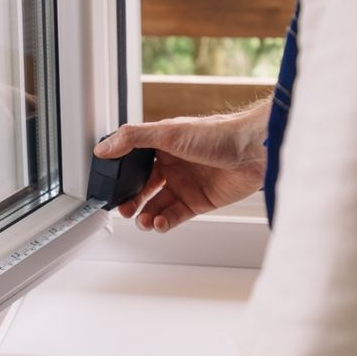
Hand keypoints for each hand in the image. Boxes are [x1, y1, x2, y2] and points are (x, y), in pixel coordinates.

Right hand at [94, 104, 268, 231]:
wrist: (253, 151)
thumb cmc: (217, 133)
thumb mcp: (167, 132)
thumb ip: (132, 139)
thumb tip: (103, 147)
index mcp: (163, 145)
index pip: (134, 164)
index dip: (123, 177)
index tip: (110, 188)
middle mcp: (173, 165)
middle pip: (143, 189)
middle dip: (132, 202)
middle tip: (124, 210)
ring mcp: (186, 185)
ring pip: (157, 205)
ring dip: (146, 215)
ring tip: (142, 221)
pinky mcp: (199, 202)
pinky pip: (175, 216)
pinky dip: (164, 222)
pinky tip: (158, 223)